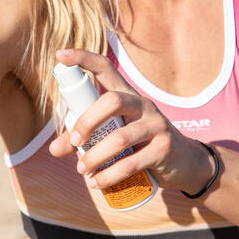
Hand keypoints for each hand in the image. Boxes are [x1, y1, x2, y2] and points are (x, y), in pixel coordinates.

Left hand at [48, 49, 215, 195]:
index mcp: (126, 95)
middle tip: (74, 142)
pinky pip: (131, 163)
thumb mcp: (113, 136)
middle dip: (86, 121)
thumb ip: (83, 140)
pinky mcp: (164, 148)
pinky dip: (109, 175)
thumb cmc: (140, 145)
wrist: (184, 163)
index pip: (105, 68)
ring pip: (119, 137)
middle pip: (111, 100)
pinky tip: (98, 183)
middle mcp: (142, 104)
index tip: (60, 55)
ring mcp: (156, 125)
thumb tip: (54, 150)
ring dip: (95, 157)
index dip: (82, 59)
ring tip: (83, 171)